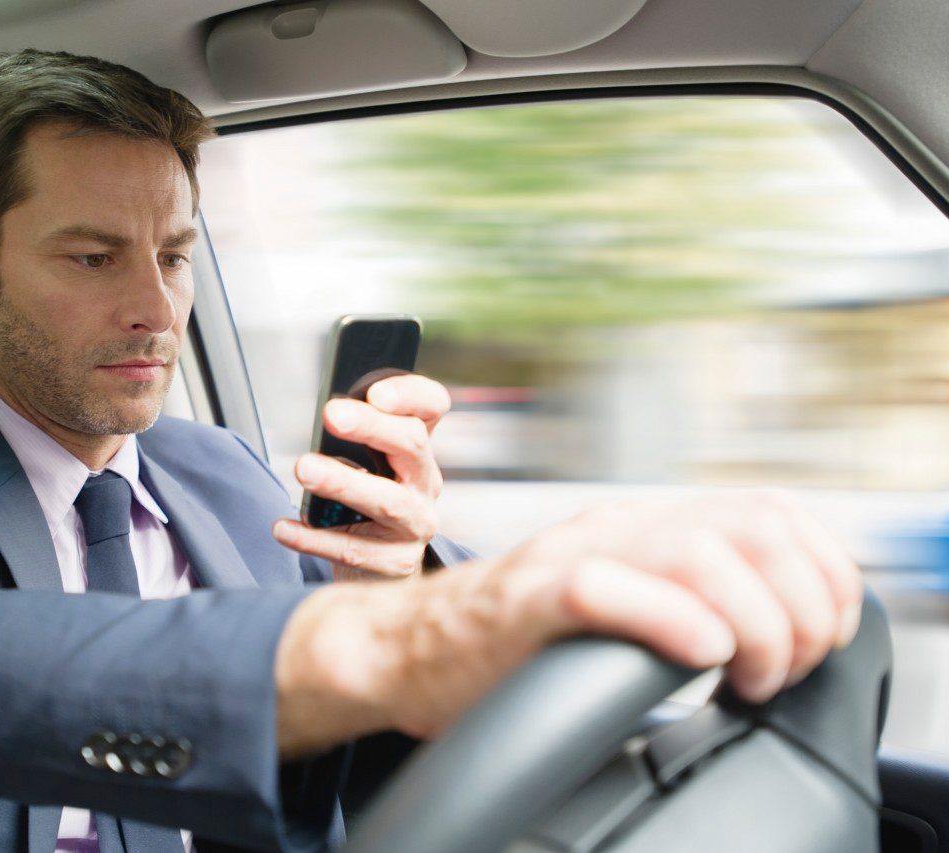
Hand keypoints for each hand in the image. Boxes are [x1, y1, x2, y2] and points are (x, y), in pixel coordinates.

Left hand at [271, 374, 449, 580]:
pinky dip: (314, 538)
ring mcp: (415, 525)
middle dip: (371, 427)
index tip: (375, 393)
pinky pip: (353, 550)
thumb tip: (322, 419)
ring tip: (305, 469)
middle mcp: (425, 483)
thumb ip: (352, 441)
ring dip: (344, 482)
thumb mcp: (368, 467)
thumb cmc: (366, 508)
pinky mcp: (396, 562)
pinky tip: (284, 528)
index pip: (431, 407)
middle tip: (331, 415)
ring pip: (388, 500)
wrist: (382, 569)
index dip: (410, 394)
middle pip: (412, 444)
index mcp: (417, 450)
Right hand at [273, 491, 863, 756]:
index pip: (774, 512)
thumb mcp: (614, 605)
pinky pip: (608, 588)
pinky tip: (694, 657)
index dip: (822, 575)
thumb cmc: (505, 644)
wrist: (400, 649)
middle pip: (756, 525)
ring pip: (701, 550)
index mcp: (641, 525)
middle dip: (799, 607)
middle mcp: (613, 526)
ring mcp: (569, 557)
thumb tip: (771, 634)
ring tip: (742, 675)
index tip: (816, 638)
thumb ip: (680, 598)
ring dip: (752, 624)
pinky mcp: (526, 601)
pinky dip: (674, 623)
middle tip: (778, 670)